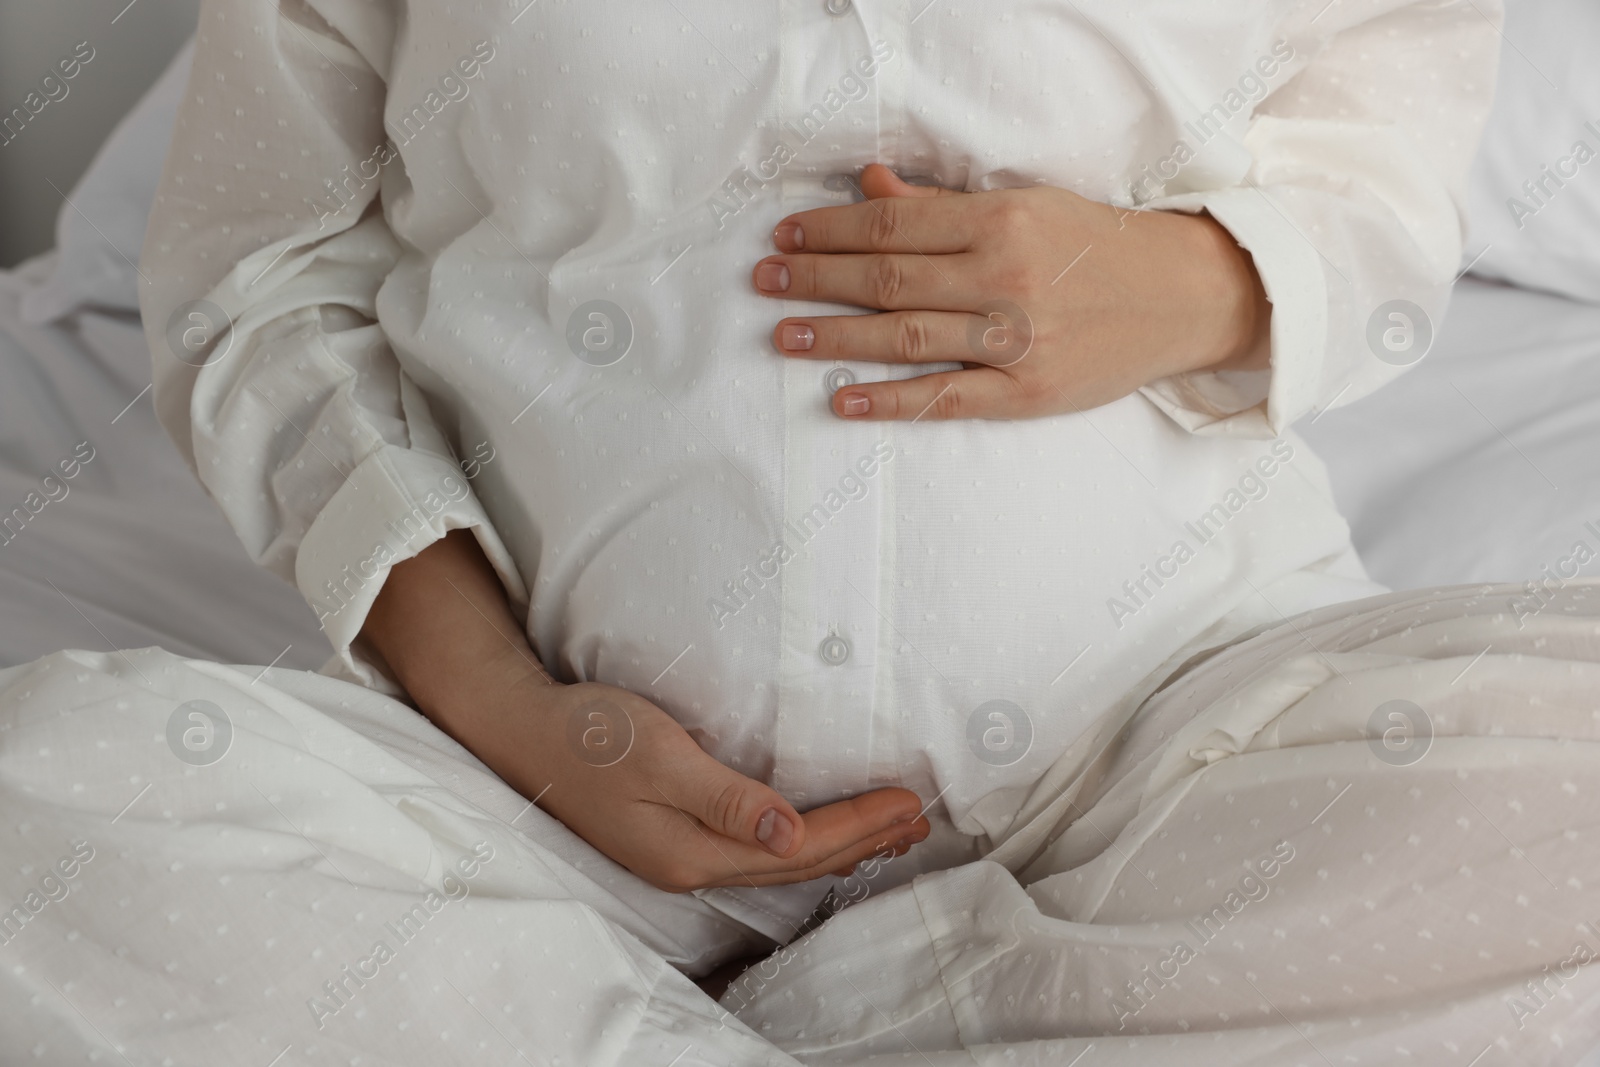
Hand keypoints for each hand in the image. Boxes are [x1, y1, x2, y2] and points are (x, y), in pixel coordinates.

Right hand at [497, 671, 930, 892]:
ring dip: (839, 843)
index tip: (907, 803)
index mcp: (689, 853)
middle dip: (862, 841)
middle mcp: (690, 865)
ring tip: (889, 831)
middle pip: (796, 862)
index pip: (797, 847)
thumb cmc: (589, 733)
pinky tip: (816, 829)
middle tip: (919, 820)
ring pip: (779, 858)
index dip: (858, 826)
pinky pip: (756, 846)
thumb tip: (791, 835)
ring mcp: (680, 854)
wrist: (522, 730)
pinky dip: (802, 837)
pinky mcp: (673, 834)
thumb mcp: (659, 756)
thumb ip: (726, 798)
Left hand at [753, 162, 1271, 420]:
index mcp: (1001, 220)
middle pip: (886, 279)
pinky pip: (945, 398)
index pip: (892, 226)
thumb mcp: (1026, 206)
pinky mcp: (1029, 392)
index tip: (785, 235)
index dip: (830, 231)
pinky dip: (890, 400)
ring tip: (782, 336)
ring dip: (834, 338)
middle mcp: (1004, 277)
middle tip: (763, 281)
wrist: (1184, 296)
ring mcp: (1016, 340)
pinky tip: (843, 399)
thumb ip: (943, 205)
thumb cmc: (1096, 247)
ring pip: (904, 337)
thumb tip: (867, 188)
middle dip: (815, 279)